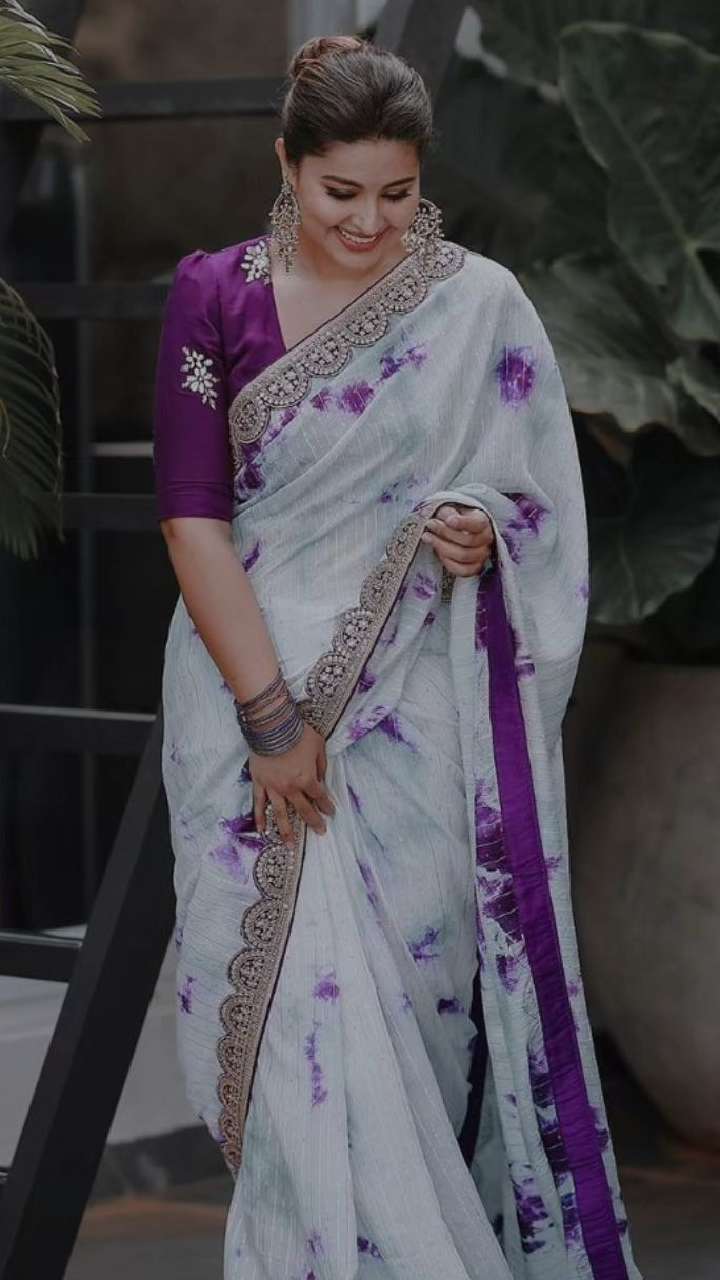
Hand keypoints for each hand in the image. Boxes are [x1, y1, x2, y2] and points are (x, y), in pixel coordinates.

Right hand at [250, 722, 334, 846]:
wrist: (272, 726)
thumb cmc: (297, 733)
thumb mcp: (318, 746)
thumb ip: (321, 765)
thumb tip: (321, 778)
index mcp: (306, 779)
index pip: (319, 797)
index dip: (327, 805)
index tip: (331, 812)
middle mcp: (290, 788)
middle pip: (303, 810)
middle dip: (313, 821)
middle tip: (320, 832)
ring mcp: (273, 788)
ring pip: (280, 814)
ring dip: (286, 830)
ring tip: (290, 845)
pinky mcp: (259, 783)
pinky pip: (259, 804)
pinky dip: (260, 817)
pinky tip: (263, 830)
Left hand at [421, 504, 493, 577]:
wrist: (451, 532)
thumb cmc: (451, 519)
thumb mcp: (449, 511)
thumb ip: (449, 514)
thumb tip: (448, 520)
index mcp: (483, 522)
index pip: (477, 524)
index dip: (463, 523)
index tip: (448, 520)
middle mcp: (486, 539)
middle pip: (468, 540)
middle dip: (446, 532)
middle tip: (430, 524)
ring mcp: (482, 555)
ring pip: (463, 556)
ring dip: (442, 547)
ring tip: (427, 536)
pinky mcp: (474, 568)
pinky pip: (461, 570)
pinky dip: (447, 561)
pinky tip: (437, 552)